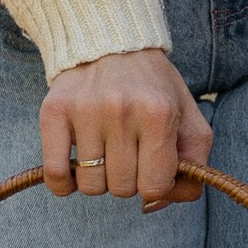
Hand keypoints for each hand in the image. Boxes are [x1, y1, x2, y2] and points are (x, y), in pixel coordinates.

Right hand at [40, 49, 211, 209]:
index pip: (155, 186)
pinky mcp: (54, 112)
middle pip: (122, 189)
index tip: (151, 167)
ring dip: (98, 179)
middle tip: (127, 153)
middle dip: (128, 179)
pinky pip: (55, 174)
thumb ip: (194, 168)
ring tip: (104, 152)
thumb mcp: (189, 119)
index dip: (155, 185)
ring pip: (90, 186)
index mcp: (160, 114)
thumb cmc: (153, 89)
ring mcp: (85, 111)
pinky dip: (63, 183)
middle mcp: (122, 111)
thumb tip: (155, 204)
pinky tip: (74, 168)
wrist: (111, 42)